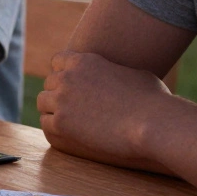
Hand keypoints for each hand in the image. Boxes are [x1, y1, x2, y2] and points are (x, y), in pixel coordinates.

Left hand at [37, 51, 176, 169]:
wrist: (153, 124)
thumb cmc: (153, 100)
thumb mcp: (133, 74)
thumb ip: (114, 71)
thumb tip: (118, 75)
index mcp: (83, 61)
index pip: (58, 61)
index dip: (65, 73)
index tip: (73, 85)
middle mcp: (67, 77)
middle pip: (49, 83)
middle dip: (59, 94)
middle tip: (72, 108)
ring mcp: (61, 100)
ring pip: (43, 103)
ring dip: (54, 110)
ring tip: (70, 121)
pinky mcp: (60, 123)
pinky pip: (46, 124)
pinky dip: (55, 129)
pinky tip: (69, 134)